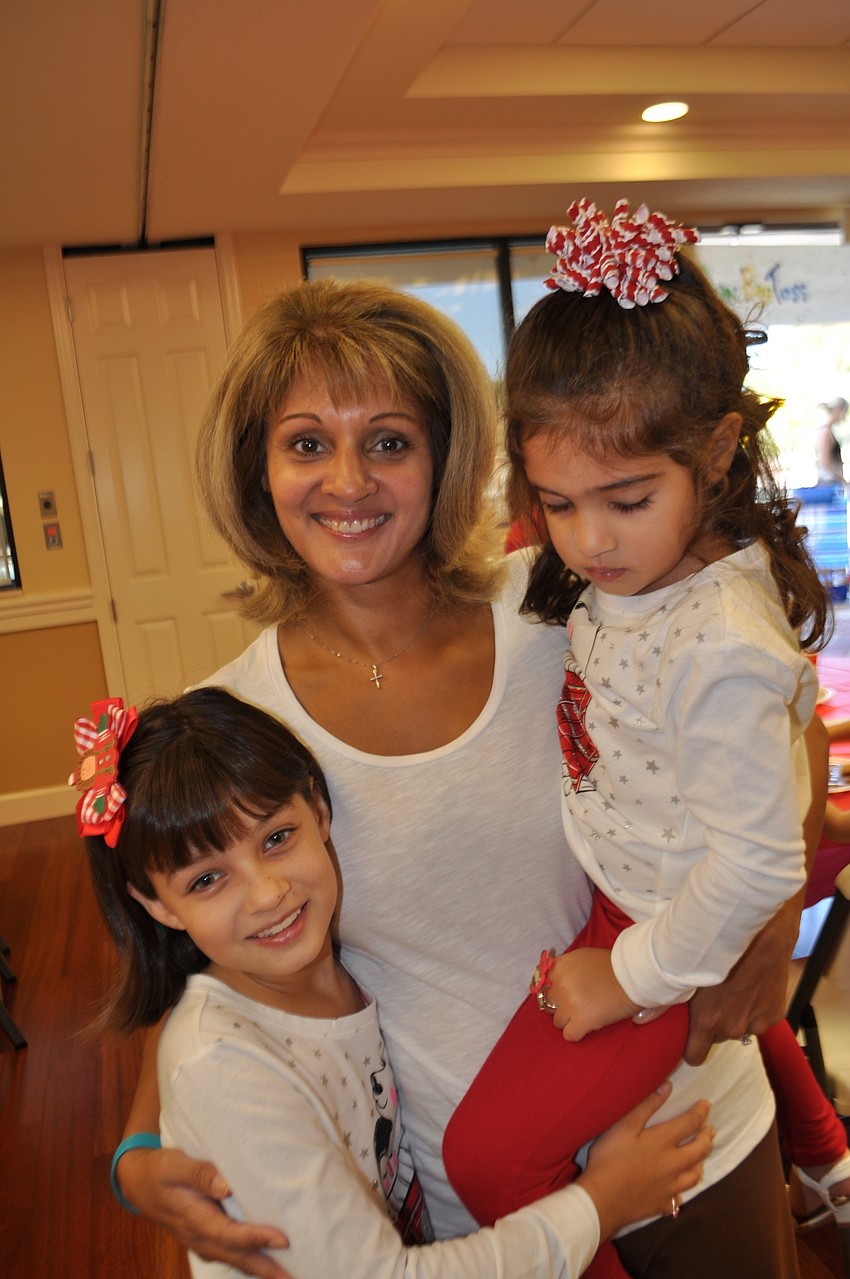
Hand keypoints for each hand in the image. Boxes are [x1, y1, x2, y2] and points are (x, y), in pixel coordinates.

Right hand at [117, 1146, 291, 1278]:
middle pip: (238, 1258)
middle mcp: (200, 1237)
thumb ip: (200, 1173)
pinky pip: (232, 1255)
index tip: (282, 1239)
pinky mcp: (207, 1239)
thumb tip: (226, 1187)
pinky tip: (269, 1262)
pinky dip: (251, 1261)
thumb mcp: (175, 1165)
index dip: (256, 1239)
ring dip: (262, 1270)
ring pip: (236, 1261)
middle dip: (267, 1269)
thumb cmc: (160, 1170)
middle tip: (295, 1276)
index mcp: (194, 1219)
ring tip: (290, 1274)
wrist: (140, 1183)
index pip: (229, 1235)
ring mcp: (203, 1242)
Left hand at [547, 948, 640, 1041]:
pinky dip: (577, 1033)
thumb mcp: (582, 956)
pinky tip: (587, 1027)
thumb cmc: (612, 965)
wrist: (634, 975)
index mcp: (559, 967)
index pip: (542, 985)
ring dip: (570, 1020)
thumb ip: (564, 967)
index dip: (553, 991)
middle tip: (577, 1004)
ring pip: (558, 1021)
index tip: (562, 994)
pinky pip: (569, 1035)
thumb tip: (550, 980)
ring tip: (585, 1015)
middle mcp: (560, 985)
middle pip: (549, 1004)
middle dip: (561, 1005)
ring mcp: (569, 1004)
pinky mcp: (582, 1021)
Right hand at [579, 1081, 713, 1240]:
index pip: (689, 1123)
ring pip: (695, 1175)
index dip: (700, 1112)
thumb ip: (647, 1105)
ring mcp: (670, 1187)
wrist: (602, 1199)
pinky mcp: (663, 1204)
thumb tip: (668, 1086)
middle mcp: (673, 1164)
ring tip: (700, 1157)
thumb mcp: (624, 1126)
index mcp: (663, 1141)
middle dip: (707, 1137)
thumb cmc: (610, 1158)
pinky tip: (679, 1187)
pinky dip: (683, 1188)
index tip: (706, 1104)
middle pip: (699, 1150)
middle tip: (711, 1129)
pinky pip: (680, 1197)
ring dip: (700, 1162)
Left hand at [684, 896, 799, 1065]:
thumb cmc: (718, 947)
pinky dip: (758, 1006)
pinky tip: (754, 982)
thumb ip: (668, 999)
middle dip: (717, 1021)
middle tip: (715, 994)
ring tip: (736, 985)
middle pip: (719, 1035)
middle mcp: (733, 1029)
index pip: (695, 1056)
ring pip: (742, 1026)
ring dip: (738, 1013)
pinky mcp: (776, 1015)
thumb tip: (640, 1019)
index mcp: (708, 1022)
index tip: (690, 1034)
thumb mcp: (687, 971)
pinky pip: (762, 1017)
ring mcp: (757, 1023)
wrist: (761, 933)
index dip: (691, 1046)